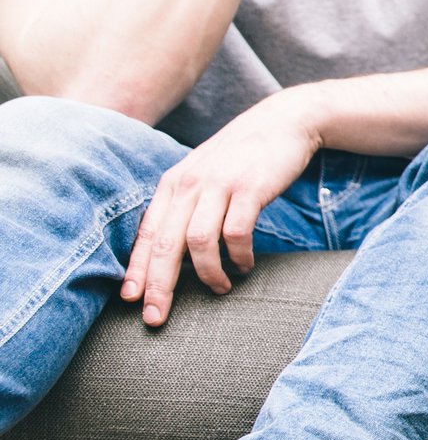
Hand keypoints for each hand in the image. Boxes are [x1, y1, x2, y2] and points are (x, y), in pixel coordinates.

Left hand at [121, 88, 322, 325]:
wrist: (283, 122)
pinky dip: (239, 256)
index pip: (146, 234)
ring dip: (208, 274)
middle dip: (159, 285)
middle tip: (157, 317)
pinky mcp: (250, 189)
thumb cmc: (243, 157)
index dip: (137, 270)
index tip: (132, 300)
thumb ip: (186, 205)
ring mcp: (219, 185)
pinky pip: (236, 233)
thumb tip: (172, 251)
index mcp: (173, 184)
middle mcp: (190, 185)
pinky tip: (245, 265)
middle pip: (164, 244)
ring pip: (198, 242)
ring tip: (220, 287)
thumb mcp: (205, 175)